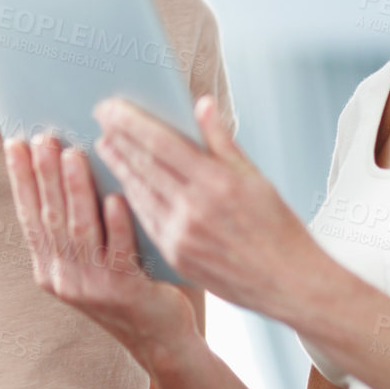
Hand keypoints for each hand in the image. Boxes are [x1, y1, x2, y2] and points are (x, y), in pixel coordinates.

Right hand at [3, 131, 195, 362]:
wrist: (160, 339)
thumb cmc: (129, 284)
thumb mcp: (91, 258)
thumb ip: (77, 222)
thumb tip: (70, 159)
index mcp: (49, 269)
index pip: (29, 216)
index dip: (20, 180)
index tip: (14, 143)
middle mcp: (65, 279)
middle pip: (51, 218)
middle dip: (45, 175)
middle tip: (43, 137)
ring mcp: (93, 288)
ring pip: (80, 231)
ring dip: (75, 190)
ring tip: (74, 153)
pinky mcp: (125, 292)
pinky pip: (119, 252)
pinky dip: (116, 224)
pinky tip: (115, 198)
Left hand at [94, 95, 323, 320]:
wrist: (289, 284)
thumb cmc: (278, 227)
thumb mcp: (255, 177)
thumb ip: (222, 140)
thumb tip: (201, 104)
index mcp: (216, 181)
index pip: (161, 142)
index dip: (130, 122)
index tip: (110, 107)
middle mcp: (194, 207)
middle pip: (144, 165)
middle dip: (118, 139)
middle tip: (100, 119)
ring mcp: (182, 234)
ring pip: (139, 192)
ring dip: (119, 166)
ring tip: (105, 146)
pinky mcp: (176, 256)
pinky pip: (145, 219)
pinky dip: (131, 197)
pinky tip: (123, 184)